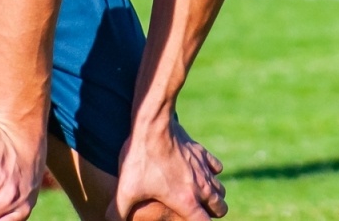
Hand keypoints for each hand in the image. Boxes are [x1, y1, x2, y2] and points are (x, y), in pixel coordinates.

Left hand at [109, 118, 225, 220]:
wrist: (153, 125)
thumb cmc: (141, 159)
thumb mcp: (125, 190)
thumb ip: (118, 212)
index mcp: (186, 201)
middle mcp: (201, 187)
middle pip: (220, 209)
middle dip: (211, 214)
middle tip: (194, 212)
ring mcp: (203, 168)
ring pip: (221, 190)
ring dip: (213, 196)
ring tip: (197, 197)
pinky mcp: (201, 152)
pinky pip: (217, 168)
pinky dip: (211, 174)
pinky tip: (198, 173)